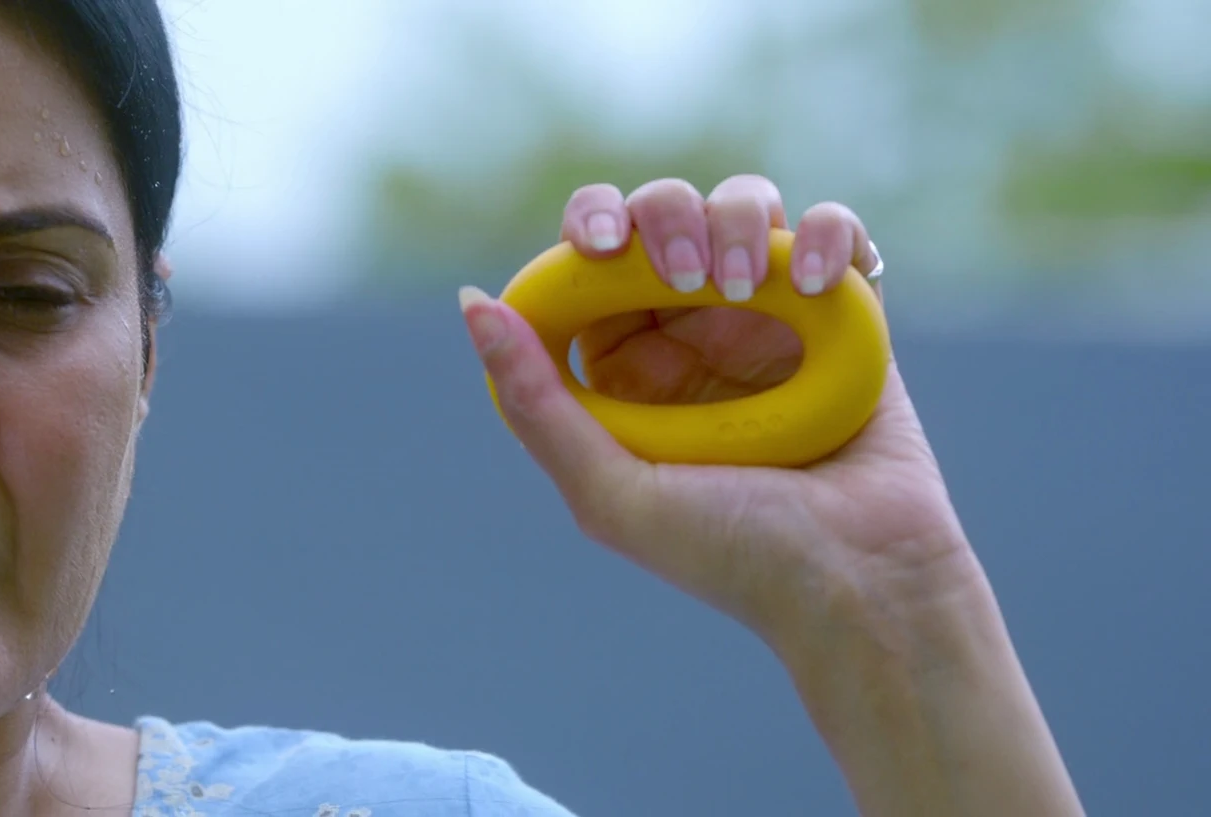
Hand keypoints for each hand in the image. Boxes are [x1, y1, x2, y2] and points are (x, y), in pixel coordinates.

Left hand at [458, 175, 976, 651]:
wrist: (864, 585)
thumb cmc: (733, 555)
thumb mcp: (610, 492)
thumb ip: (534, 402)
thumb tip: (472, 302)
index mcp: (627, 369)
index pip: (587, 264)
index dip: (586, 230)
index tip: (596, 246)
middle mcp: (693, 335)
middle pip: (659, 216)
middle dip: (660, 216)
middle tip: (679, 268)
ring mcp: (772, 318)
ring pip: (742, 205)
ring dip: (736, 220)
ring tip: (744, 287)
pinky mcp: (847, 314)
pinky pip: (836, 232)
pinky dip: (827, 235)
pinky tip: (817, 285)